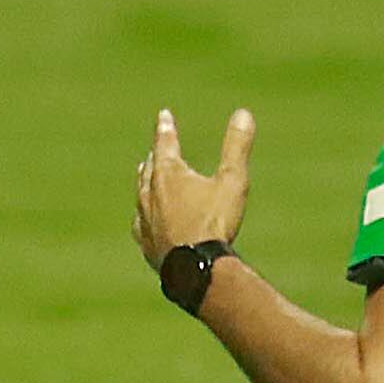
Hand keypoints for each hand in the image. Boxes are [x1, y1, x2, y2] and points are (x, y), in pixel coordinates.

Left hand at [132, 106, 254, 267]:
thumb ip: (236, 146)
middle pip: (150, 168)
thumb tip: (243, 113)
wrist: (197, 269)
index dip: (165, 127)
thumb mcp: (232, 181)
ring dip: (144, 181)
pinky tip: (142, 219)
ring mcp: (145, 221)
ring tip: (144, 172)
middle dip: (155, 154)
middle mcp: (150, 194)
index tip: (163, 115)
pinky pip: (140, 224)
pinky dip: (142, 215)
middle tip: (157, 146)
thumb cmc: (215, 223)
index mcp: (169, 175)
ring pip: (140, 194)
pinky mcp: (147, 245)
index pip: (164, 143)